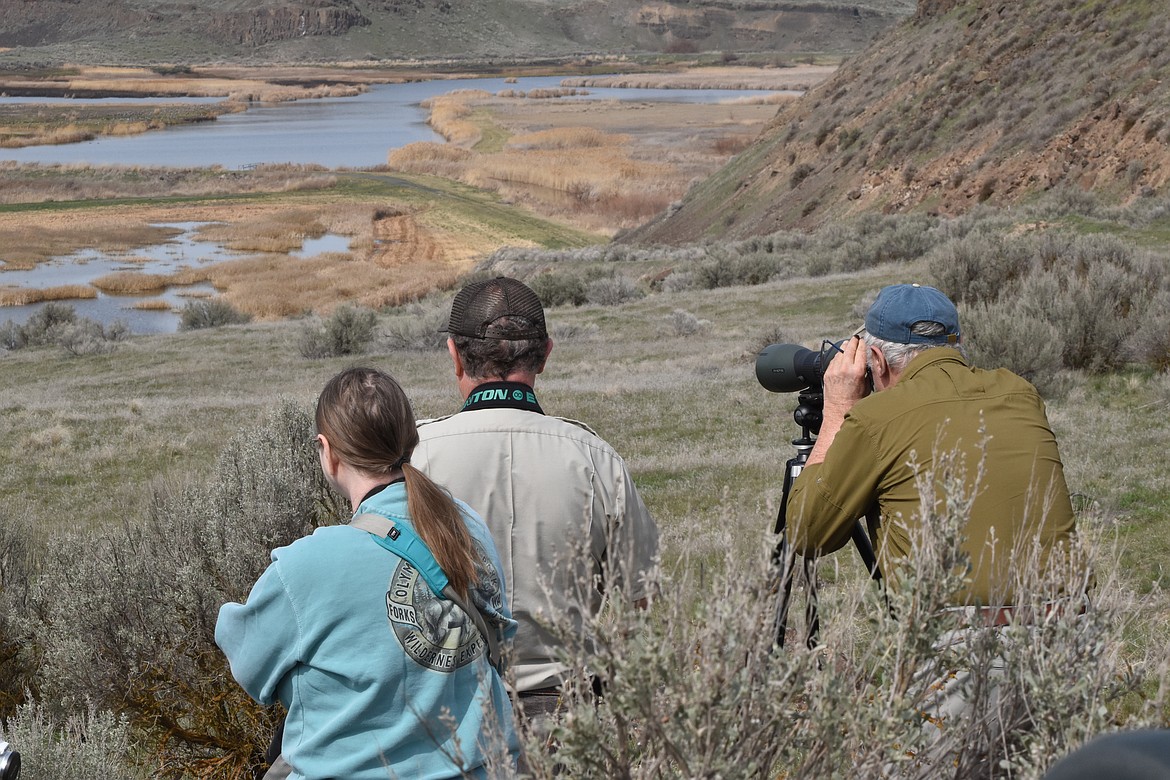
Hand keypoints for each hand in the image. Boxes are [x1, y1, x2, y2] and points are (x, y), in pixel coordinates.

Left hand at [804, 337, 870, 466]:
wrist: (838, 412)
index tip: (863, 341)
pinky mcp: (827, 374)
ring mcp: (834, 371)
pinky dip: (838, 356)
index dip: (862, 344)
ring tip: (848, 344)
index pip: (860, 352)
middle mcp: (844, 369)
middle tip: (856, 338)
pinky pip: (833, 360)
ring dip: (844, 348)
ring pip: (840, 353)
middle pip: (849, 348)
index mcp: (857, 372)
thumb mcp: (866, 387)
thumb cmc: (854, 403)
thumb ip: (865, 373)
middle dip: (853, 342)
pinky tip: (841, 356)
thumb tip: (866, 363)